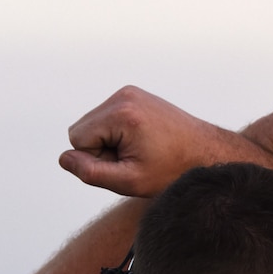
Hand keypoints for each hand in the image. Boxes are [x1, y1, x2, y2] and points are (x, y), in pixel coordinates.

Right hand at [59, 86, 235, 196]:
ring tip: (142, 150)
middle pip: (82, 129)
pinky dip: (118, 133)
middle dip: (102, 149)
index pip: (77, 140)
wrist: (208, 152)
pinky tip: (144, 140)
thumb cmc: (173, 170)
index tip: (129, 163)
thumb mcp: (130, 180)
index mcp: (122, 113)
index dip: (97, 159)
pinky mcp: (135, 95)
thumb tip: (64, 158)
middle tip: (137, 158)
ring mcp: (130, 92)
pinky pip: (107, 118)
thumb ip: (91, 172)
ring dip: (110, 142)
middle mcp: (124, 96)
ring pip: (93, 125)